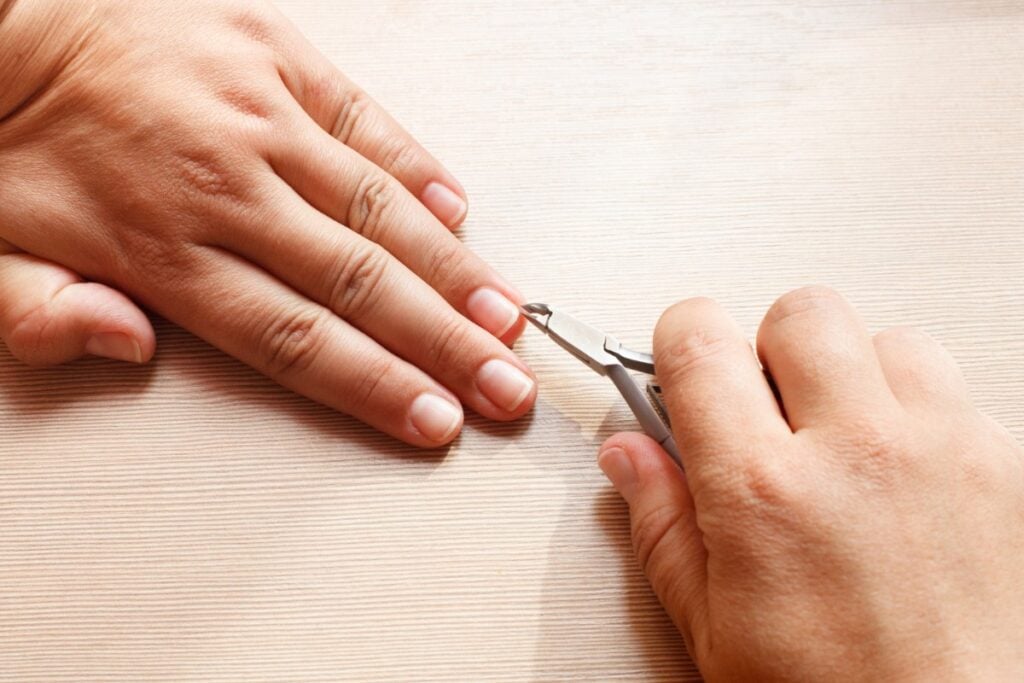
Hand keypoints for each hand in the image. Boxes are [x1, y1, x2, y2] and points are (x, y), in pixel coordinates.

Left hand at [0, 0, 535, 445]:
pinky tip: (459, 213)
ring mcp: (259, 112)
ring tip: (506, 318)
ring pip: (378, 210)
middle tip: (504, 389)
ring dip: (452, 272)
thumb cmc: (13, 134)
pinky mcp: (277, 53)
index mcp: (158, 244)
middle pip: (359, 285)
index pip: (294, 338)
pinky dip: (418, 168)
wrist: (12, 10)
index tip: (436, 419)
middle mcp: (224, 182)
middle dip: (445, 347)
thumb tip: (125, 347)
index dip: (376, 386)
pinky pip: (366, 118)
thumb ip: (41, 316)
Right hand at [599, 286, 1023, 679]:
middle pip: (800, 312)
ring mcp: (941, 451)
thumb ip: (660, 522)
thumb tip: (630, 457)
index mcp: (764, 490)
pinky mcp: (1002, 465)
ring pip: (885, 337)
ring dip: (851, 373)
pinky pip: (950, 387)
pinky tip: (895, 467)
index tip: (682, 366)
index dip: (679, 341)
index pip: (700, 340)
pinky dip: (914, 410)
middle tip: (764, 405)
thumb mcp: (712, 625)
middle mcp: (857, 453)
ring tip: (838, 435)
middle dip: (769, 347)